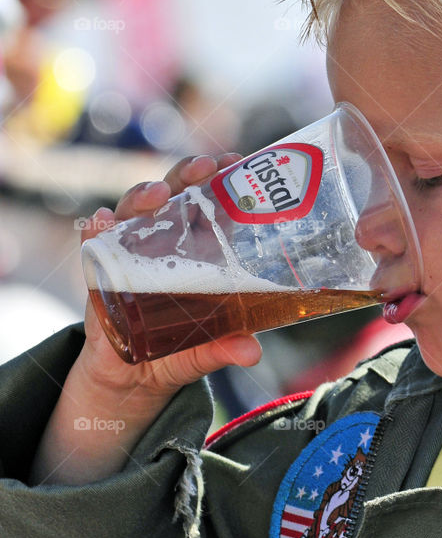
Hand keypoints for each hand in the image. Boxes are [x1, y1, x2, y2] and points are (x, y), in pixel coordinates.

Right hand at [75, 152, 263, 399]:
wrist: (129, 376)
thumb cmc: (176, 350)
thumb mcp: (204, 351)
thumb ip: (224, 348)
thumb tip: (251, 354)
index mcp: (197, 249)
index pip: (210, 204)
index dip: (221, 179)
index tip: (234, 161)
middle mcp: (163, 241)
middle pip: (174, 195)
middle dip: (187, 174)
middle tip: (203, 166)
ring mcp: (129, 252)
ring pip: (133, 210)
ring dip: (144, 195)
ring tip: (158, 194)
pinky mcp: (99, 271)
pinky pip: (94, 243)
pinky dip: (96, 229)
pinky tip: (99, 221)